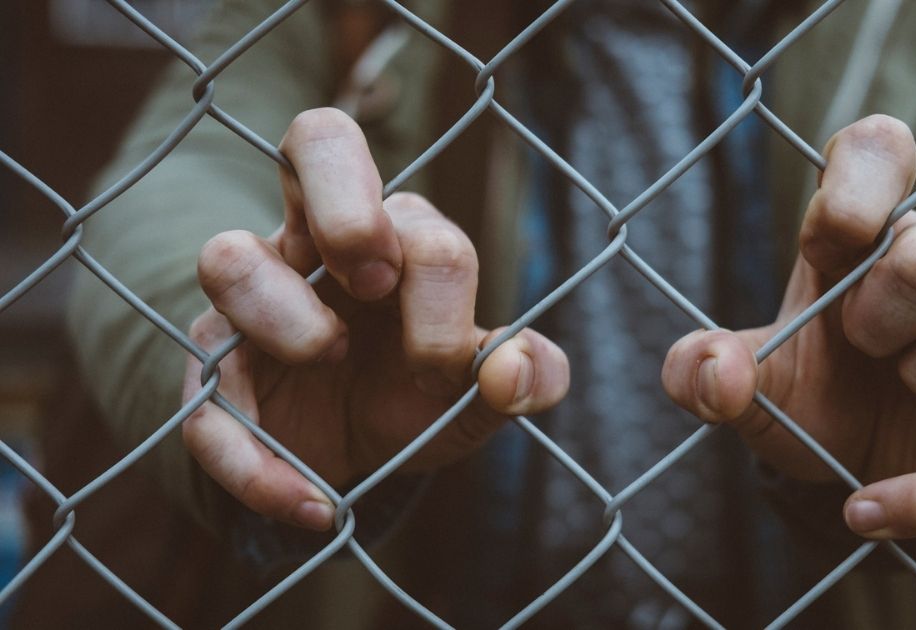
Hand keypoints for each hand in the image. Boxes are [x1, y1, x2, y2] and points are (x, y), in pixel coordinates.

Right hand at [182, 108, 569, 530]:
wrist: (356, 458)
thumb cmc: (420, 395)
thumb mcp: (483, 394)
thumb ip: (527, 376)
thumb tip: (515, 369)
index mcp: (397, 237)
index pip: (416, 217)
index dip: (436, 282)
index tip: (445, 359)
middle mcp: (319, 243)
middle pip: (318, 140)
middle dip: (348, 204)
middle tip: (374, 279)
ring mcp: (255, 302)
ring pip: (227, 256)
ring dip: (282, 311)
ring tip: (328, 358)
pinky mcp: (215, 373)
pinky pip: (203, 400)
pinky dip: (255, 462)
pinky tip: (315, 505)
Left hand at [662, 115, 915, 538]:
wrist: (863, 464)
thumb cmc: (813, 388)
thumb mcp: (748, 382)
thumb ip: (702, 369)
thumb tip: (712, 370)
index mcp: (861, 237)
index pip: (880, 152)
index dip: (862, 179)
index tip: (832, 234)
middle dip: (883, 304)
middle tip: (856, 340)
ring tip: (896, 387)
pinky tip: (866, 510)